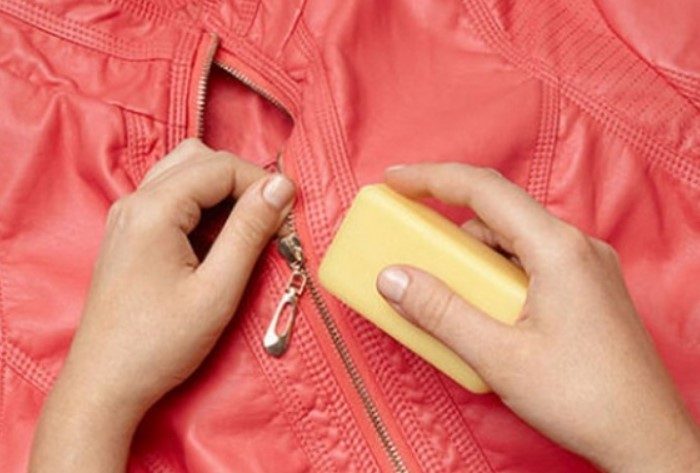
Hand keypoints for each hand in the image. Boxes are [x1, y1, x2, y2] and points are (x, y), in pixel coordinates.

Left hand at [30, 139, 294, 471]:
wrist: (105, 384)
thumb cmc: (161, 343)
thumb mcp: (217, 290)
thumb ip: (249, 231)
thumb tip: (281, 186)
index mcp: (153, 208)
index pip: (221, 167)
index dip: (261, 185)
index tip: (287, 221)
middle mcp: (134, 201)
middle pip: (200, 159)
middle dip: (242, 182)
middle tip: (268, 222)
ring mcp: (127, 216)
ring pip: (184, 173)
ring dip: (221, 192)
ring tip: (245, 231)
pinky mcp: (128, 234)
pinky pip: (171, 198)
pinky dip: (201, 207)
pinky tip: (214, 243)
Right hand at [377, 163, 699, 471]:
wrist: (647, 439)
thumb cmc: (583, 398)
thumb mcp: (499, 357)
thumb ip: (440, 313)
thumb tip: (391, 278)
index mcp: (557, 249)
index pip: (485, 189)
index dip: (431, 178)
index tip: (393, 180)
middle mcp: (576, 246)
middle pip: (499, 213)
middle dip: (448, 221)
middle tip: (407, 236)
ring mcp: (587, 267)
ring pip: (514, 241)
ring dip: (471, 255)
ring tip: (438, 284)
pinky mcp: (588, 290)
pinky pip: (530, 264)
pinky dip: (495, 274)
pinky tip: (479, 307)